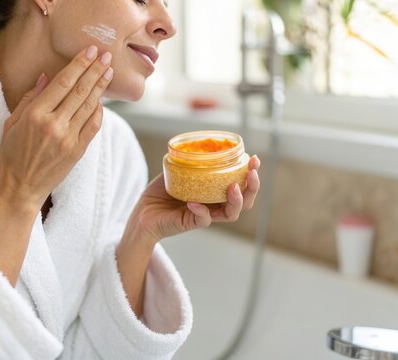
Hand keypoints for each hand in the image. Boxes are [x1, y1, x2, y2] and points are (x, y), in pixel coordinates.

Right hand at [0, 45, 113, 209]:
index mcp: (35, 115)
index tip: (90, 51)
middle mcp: (54, 125)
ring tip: (109, 72)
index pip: (63, 83)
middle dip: (95, 70)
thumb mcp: (11, 123)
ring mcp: (69, 139)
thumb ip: (29, 99)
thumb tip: (45, 77)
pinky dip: (99, 112)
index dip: (79, 64)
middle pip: (80, 91)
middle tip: (106, 56)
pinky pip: (93, 126)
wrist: (20, 189)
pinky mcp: (78, 151)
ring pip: (89, 107)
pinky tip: (102, 100)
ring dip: (101, 87)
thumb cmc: (10, 156)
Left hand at [125, 155, 260, 244]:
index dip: (250, 173)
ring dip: (237, 200)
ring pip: (231, 213)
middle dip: (253, 187)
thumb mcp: (177, 170)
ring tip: (233, 187)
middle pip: (244, 201)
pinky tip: (194, 202)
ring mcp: (204, 214)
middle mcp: (214, 204)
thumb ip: (189, 159)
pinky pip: (203, 219)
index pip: (240, 184)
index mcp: (214, 191)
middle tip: (252, 173)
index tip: (254, 158)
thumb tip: (199, 142)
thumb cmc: (160, 192)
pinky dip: (202, 210)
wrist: (142, 212)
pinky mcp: (191, 223)